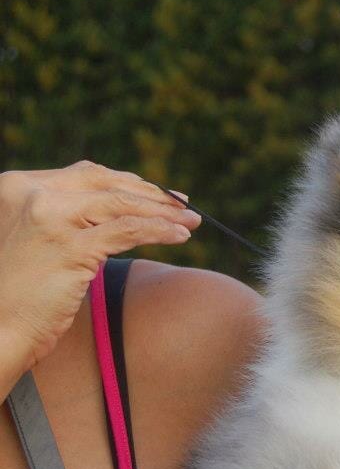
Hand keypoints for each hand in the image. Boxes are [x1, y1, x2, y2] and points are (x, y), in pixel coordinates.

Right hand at [0, 161, 200, 381]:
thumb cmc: (14, 293)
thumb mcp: (33, 240)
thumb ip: (64, 219)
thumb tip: (116, 210)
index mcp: (18, 186)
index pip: (86, 175)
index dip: (129, 183)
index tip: (159, 194)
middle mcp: (32, 194)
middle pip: (108, 183)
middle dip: (152, 194)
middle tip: (184, 204)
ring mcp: (51, 218)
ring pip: (123, 204)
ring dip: (164, 212)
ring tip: (191, 221)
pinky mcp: (70, 247)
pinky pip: (129, 231)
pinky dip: (160, 230)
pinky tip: (181, 235)